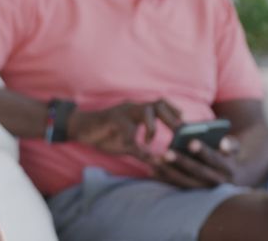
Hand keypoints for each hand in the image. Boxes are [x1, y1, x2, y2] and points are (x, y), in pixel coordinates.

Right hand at [68, 100, 183, 161]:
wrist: (82, 129)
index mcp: (139, 112)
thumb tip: (159, 162)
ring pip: (145, 110)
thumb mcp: (127, 145)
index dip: (174, 111)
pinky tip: (133, 146)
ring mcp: (123, 111)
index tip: (184, 124)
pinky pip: (127, 127)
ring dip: (152, 125)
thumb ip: (143, 151)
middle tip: (178, 130)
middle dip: (170, 117)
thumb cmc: (105, 135)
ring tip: (151, 138)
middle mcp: (133, 108)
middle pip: (158, 104)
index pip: (161, 105)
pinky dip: (133, 138)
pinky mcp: (112, 118)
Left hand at [152, 136, 240, 188]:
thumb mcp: (234, 147)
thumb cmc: (227, 153)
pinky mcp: (192, 194)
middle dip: (182, 162)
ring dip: (168, 171)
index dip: (204, 151)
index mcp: (228, 169)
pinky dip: (164, 179)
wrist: (231, 175)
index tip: (191, 142)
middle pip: (198, 172)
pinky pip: (176, 186)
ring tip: (154, 160)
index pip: (215, 159)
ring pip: (185, 182)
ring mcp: (204, 190)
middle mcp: (217, 183)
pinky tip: (151, 170)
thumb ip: (230, 144)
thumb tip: (223, 144)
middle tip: (166, 153)